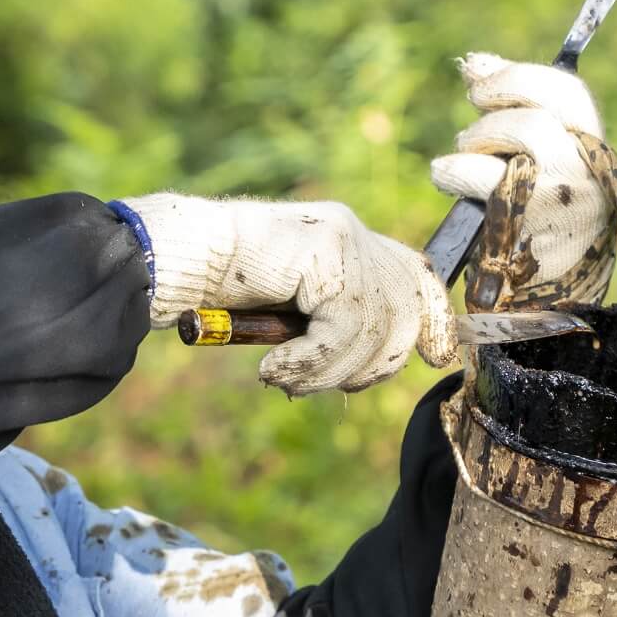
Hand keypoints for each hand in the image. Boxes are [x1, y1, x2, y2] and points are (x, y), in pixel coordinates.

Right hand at [116, 193, 455, 395]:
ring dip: (327, 372)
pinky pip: (342, 328)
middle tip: (318, 383)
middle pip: (403, 312)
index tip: (438, 357)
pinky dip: (309, 361)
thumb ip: (332, 321)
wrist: (177, 259)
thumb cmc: (220, 288)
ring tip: (285, 378)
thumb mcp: (291, 309)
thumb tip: (371, 364)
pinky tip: (274, 367)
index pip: (415, 275)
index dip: (435, 320)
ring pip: (373, 329)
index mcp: (350, 242)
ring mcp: (343, 238)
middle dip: (370, 365)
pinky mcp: (326, 252)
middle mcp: (353, 233)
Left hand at [429, 53, 615, 305]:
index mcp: (593, 153)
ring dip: (473, 142)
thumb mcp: (538, 169)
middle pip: (538, 110)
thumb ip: (514, 115)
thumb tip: (475, 63)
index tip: (477, 77)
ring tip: (456, 166)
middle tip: (468, 127)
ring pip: (519, 135)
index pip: (567, 91)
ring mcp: (562, 200)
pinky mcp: (531, 226)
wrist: (546, 309)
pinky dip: (454, 171)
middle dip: (491, 107)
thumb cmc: (535, 230)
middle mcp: (587, 173)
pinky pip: (483, 177)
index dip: (517, 76)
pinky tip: (447, 177)